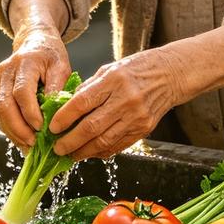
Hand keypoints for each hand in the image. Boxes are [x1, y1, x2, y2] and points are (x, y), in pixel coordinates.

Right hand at [0, 24, 70, 149]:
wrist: (34, 41)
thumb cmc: (50, 55)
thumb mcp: (61, 66)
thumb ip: (58, 87)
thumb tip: (53, 114)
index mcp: (24, 62)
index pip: (22, 91)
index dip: (30, 112)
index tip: (41, 127)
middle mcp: (6, 71)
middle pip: (5, 105)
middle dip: (18, 128)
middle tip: (33, 143)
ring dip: (13, 132)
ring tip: (29, 146)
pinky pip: (0, 113)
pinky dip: (10, 129)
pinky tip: (23, 139)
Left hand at [49, 50, 180, 160]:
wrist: (170, 75)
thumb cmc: (136, 69)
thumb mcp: (109, 69)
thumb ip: (89, 88)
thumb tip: (66, 108)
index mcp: (113, 80)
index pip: (83, 102)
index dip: (64, 118)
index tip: (52, 127)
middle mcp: (125, 99)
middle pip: (91, 127)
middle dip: (70, 141)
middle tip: (57, 148)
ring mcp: (136, 116)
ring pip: (104, 141)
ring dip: (84, 151)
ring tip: (70, 154)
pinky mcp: (144, 129)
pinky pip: (118, 145)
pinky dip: (102, 151)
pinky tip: (90, 152)